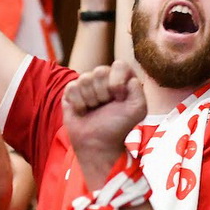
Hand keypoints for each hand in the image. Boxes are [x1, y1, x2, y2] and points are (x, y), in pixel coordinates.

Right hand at [61, 62, 146, 185]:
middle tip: (105, 106)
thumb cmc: (117, 126)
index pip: (119, 65)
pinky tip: (83, 111)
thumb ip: (139, 91)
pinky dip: (79, 103)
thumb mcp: (137, 110)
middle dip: (103, 93)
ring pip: (85, 79)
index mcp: (121, 79)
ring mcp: (86, 84)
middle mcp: (104, 79)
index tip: (119, 98)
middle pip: (100, 71)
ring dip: (91, 99)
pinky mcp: (71, 91)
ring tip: (94, 109)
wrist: (97, 144)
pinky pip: (72, 87)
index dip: (117, 81)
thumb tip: (130, 79)